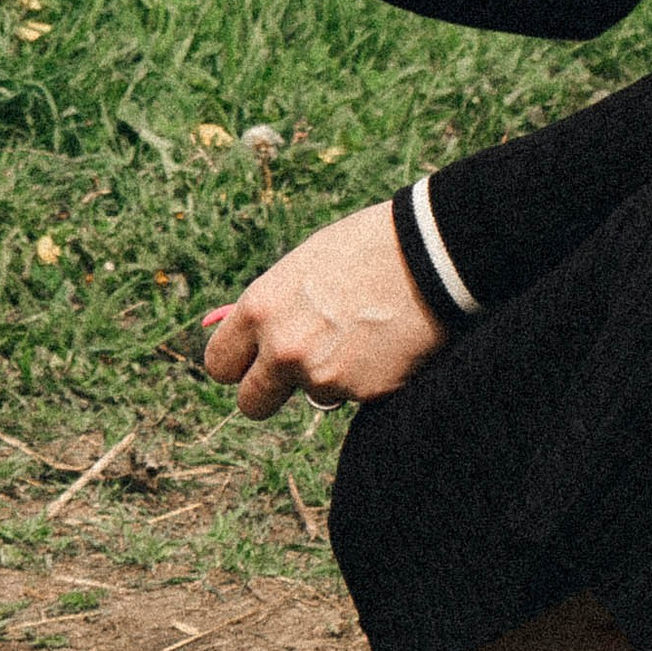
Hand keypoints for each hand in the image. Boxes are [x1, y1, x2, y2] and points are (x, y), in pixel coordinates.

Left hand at [203, 198, 446, 416]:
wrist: (432, 252)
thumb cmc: (365, 247)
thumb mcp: (303, 268)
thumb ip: (271, 307)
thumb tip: (232, 329)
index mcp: (261, 310)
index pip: (219, 364)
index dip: (237, 363)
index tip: (251, 360)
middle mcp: (284, 349)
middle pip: (251, 403)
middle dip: (268, 392)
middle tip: (294, 368)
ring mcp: (324, 377)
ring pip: (313, 395)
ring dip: (330, 375)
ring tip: (362, 329)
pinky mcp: (366, 394)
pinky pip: (355, 396)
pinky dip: (368, 377)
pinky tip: (387, 340)